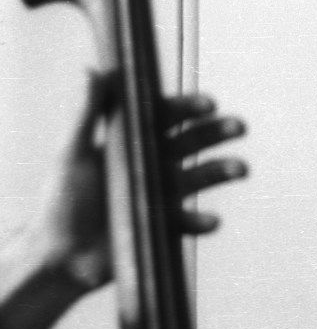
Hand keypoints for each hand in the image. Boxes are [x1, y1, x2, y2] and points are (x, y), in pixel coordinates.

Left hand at [38, 73, 247, 290]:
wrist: (62, 257)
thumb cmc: (61, 203)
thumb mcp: (71, 154)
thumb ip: (86, 115)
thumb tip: (90, 71)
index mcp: (131, 143)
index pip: (165, 117)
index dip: (188, 108)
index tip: (209, 103)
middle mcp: (152, 165)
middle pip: (192, 142)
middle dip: (217, 133)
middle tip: (239, 126)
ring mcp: (162, 195)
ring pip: (200, 177)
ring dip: (222, 170)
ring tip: (242, 168)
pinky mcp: (166, 226)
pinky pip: (190, 221)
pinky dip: (203, 221)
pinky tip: (212, 220)